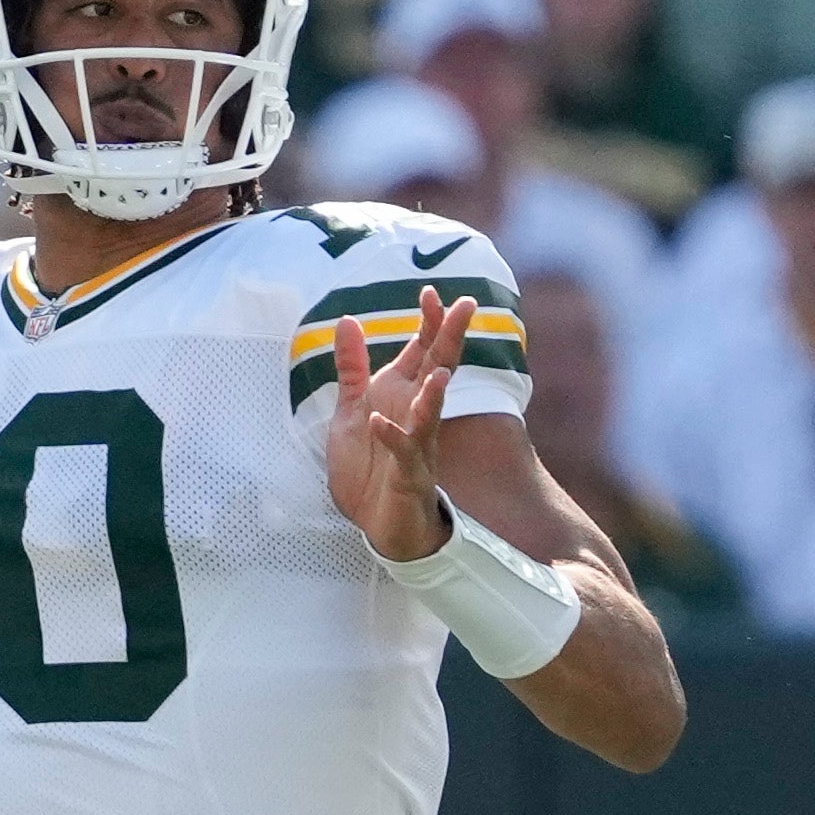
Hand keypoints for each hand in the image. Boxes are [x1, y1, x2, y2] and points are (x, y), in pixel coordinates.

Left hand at [323, 289, 473, 562]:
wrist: (378, 523)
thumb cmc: (370, 467)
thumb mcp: (352, 409)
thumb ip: (351, 367)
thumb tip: (348, 319)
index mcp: (403, 394)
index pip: (423, 350)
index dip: (428, 321)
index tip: (431, 291)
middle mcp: (416, 414)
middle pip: (438, 369)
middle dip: (449, 339)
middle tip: (465, 307)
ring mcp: (417, 444)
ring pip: (429, 415)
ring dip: (434, 396)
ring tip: (437, 373)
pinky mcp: (407, 475)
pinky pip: (402, 454)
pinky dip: (392, 438)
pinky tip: (379, 423)